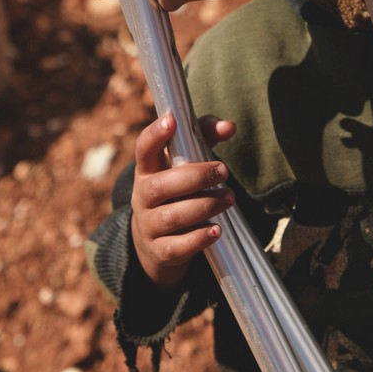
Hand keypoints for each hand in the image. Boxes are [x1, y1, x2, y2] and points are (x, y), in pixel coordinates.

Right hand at [130, 112, 236, 290]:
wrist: (154, 242)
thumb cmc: (176, 191)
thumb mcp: (184, 164)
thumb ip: (204, 137)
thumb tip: (229, 126)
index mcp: (147, 170)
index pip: (144, 149)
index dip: (155, 134)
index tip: (172, 120)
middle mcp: (143, 197)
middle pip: (160, 185)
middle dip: (195, 177)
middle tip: (224, 171)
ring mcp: (148, 225)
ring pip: (172, 217)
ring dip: (204, 206)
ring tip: (229, 198)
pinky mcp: (160, 251)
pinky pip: (176, 247)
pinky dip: (198, 239)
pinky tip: (217, 230)